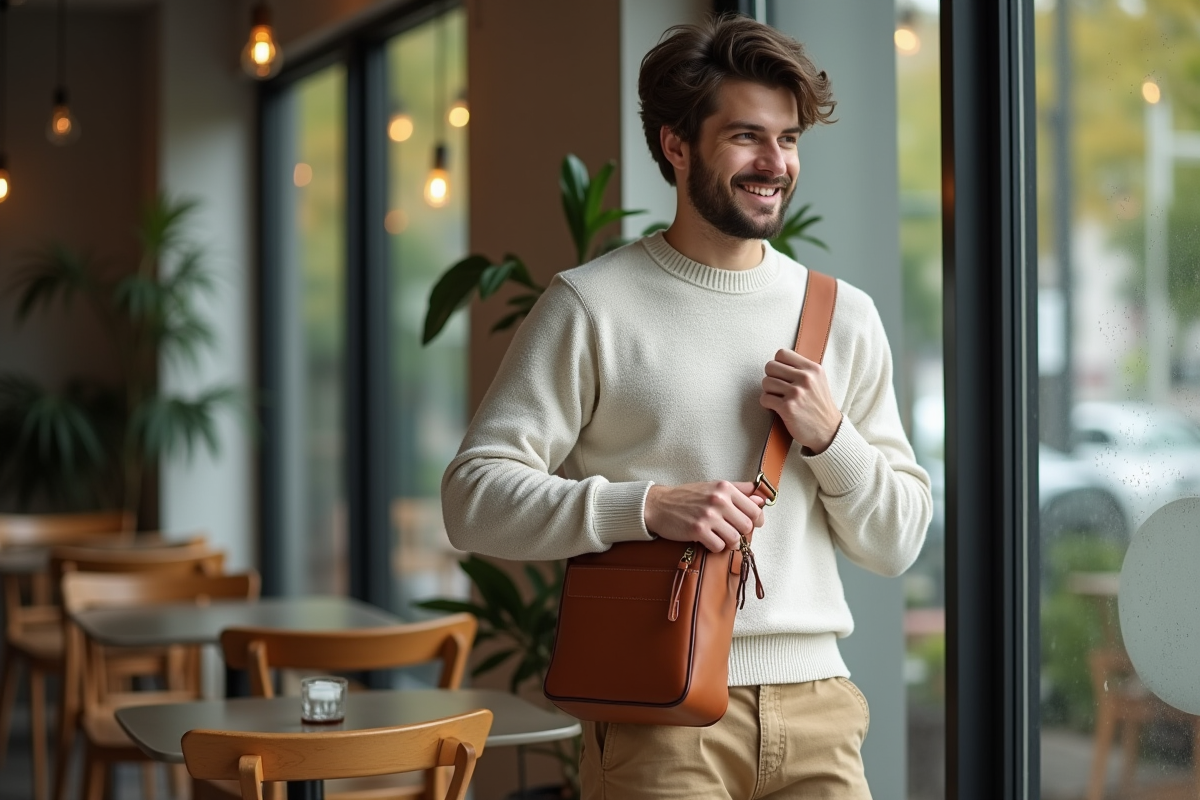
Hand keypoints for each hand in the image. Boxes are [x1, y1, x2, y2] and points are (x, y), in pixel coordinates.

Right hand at [644, 481, 765, 553]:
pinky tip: (708, 540)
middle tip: (731, 530)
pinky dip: (715, 547)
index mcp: (725, 488)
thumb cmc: (687, 496)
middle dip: (741, 532)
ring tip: (719, 536)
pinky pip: (719, 547)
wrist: (659, 504)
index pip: (755, 509)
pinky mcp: (698, 530)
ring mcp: (708, 516)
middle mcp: (718, 500)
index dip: (756, 520)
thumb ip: (740, 491)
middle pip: (747, 526)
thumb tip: (761, 499)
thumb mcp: (713, 486)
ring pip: (734, 538)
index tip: (752, 524)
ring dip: (729, 541)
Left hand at [760, 349, 841, 453]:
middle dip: (771, 377)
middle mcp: (805, 378)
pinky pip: (765, 399)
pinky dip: (767, 404)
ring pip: (765, 382)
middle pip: (770, 366)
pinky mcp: (788, 408)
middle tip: (778, 388)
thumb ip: (802, 369)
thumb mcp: (818, 381)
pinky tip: (776, 407)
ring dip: (768, 391)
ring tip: (778, 398)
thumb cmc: (819, 406)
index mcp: (812, 369)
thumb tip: (778, 361)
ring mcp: (796, 393)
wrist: (828, 431)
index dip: (777, 364)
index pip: (782, 353)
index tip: (781, 374)